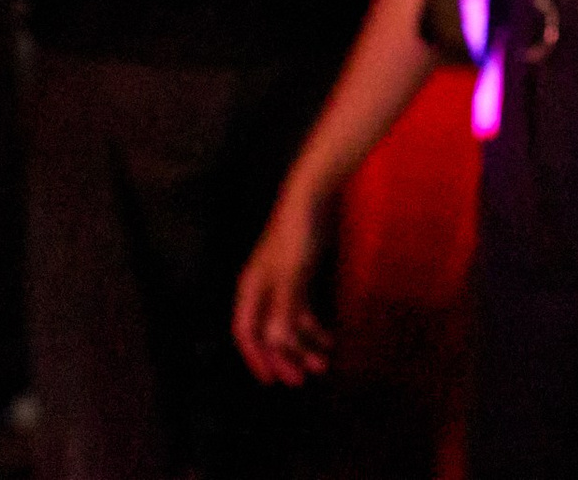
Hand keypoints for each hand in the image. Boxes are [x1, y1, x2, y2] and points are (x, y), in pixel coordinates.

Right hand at [233, 195, 335, 386]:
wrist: (313, 197)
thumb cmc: (298, 234)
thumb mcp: (293, 274)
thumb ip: (284, 308)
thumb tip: (276, 343)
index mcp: (251, 290)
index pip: (247, 333)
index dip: (257, 358)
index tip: (272, 381)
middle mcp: (262, 290)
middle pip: (268, 333)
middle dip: (284, 357)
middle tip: (303, 379)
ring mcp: (280, 284)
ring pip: (287, 324)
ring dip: (303, 344)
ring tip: (323, 364)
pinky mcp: (299, 276)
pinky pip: (302, 311)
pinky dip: (313, 327)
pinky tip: (329, 340)